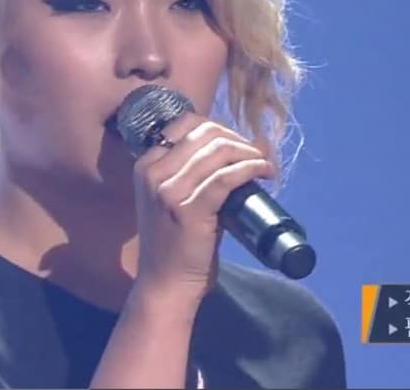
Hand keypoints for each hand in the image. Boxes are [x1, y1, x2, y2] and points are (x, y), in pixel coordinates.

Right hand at [129, 112, 276, 307]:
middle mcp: (153, 173)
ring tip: (264, 164)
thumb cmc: (173, 245)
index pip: (185, 124)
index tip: (238, 144)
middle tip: (255, 155)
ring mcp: (169, 190)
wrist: (165, 285)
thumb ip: (189, 174)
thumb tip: (233, 149)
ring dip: (249, 153)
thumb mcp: (170, 200)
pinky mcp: (190, 208)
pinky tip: (264, 172)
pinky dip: (251, 168)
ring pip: (219, 151)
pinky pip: (227, 176)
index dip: (218, 128)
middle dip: (236, 138)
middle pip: (204, 133)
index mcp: (146, 166)